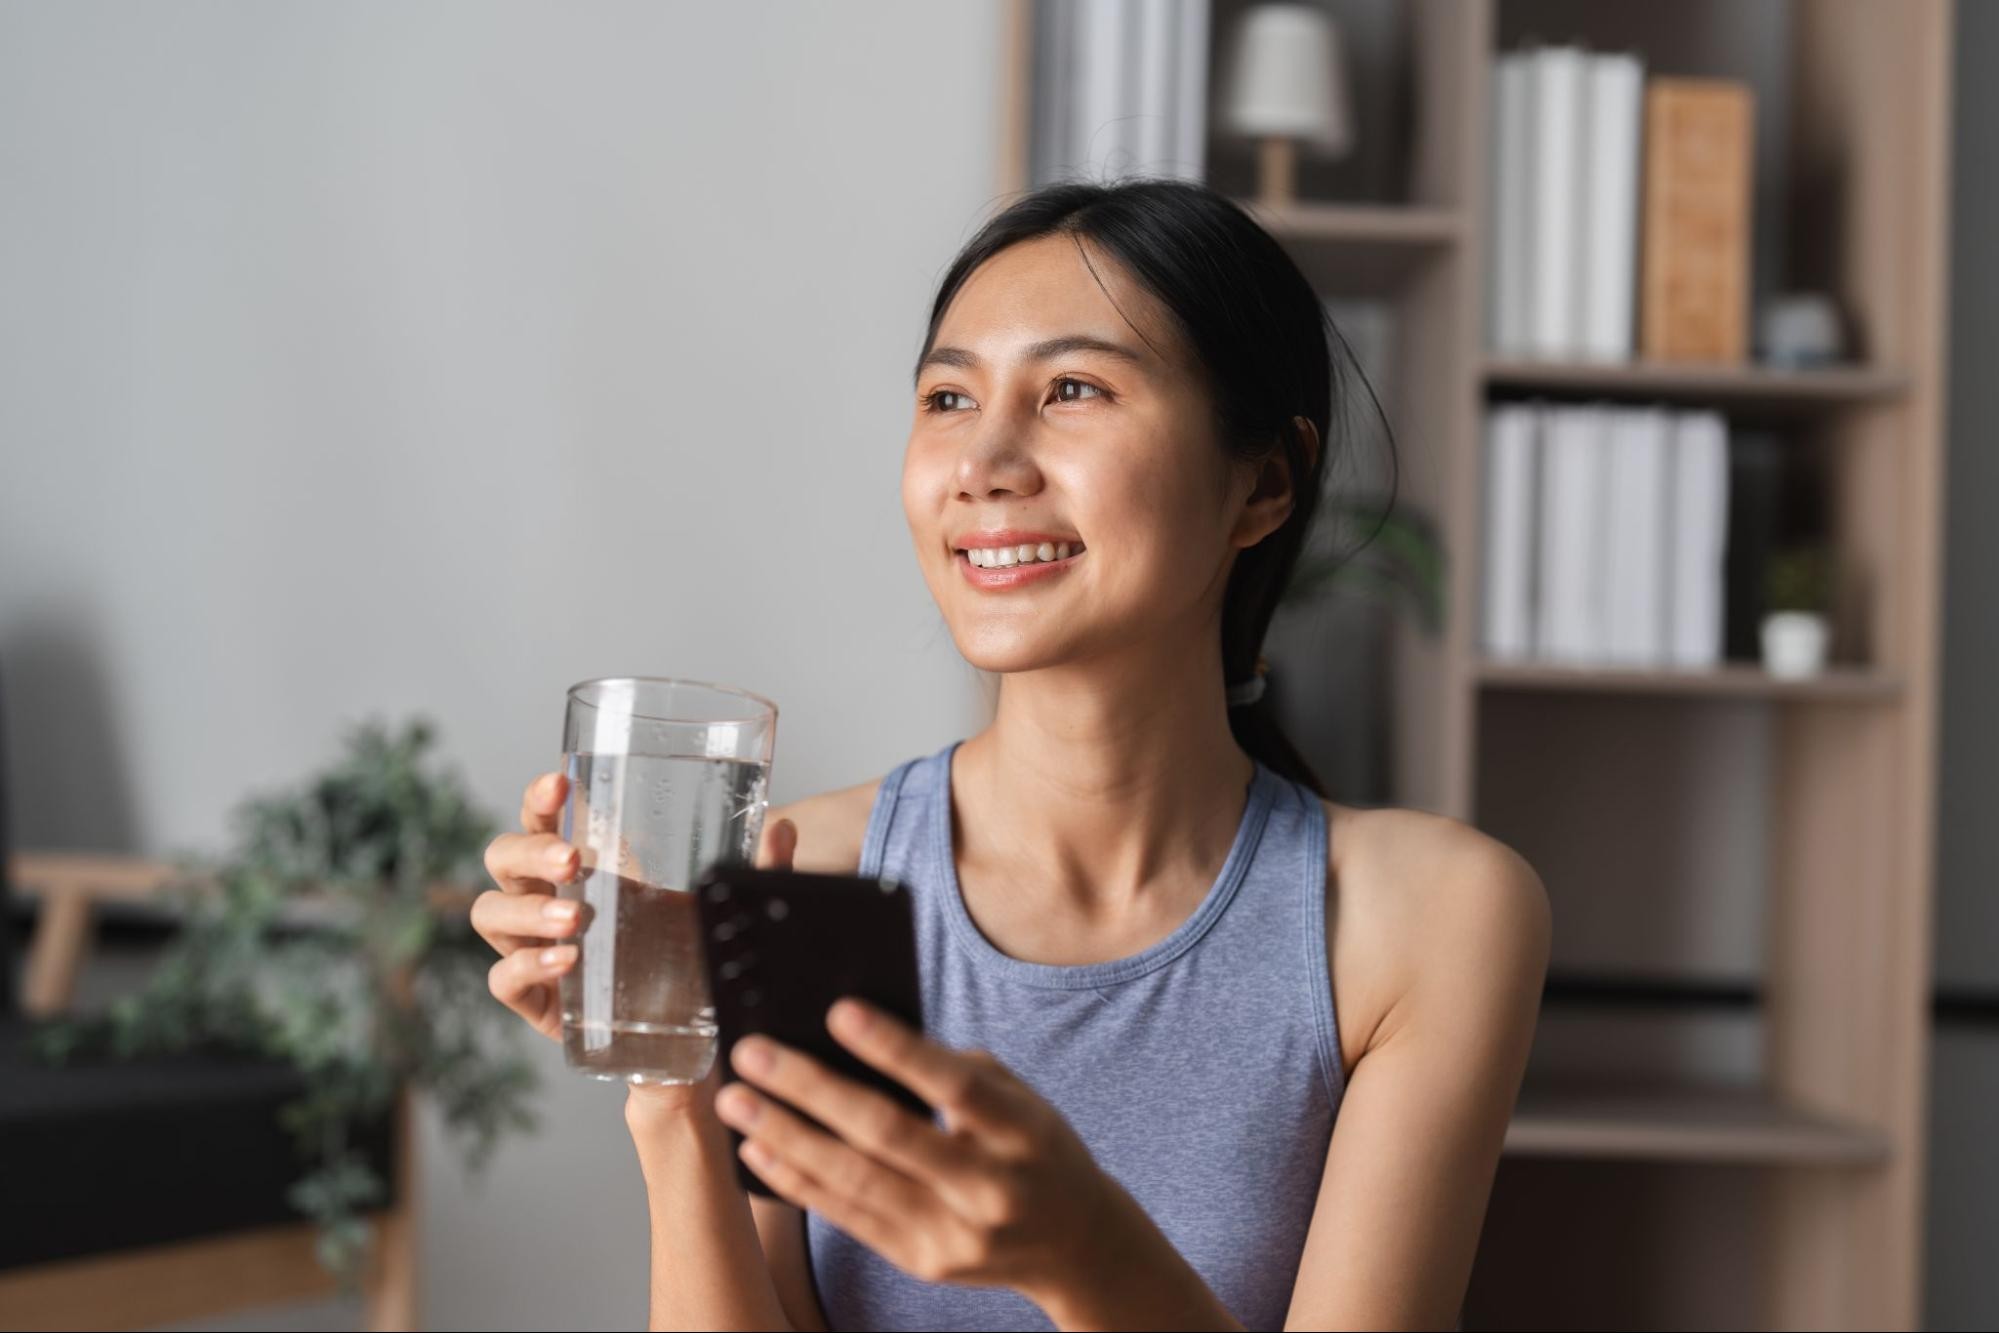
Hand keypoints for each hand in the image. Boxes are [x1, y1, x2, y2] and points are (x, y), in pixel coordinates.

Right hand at [471, 769, 797, 1117]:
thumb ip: (755, 871)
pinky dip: (528, 966)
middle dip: (530, 851)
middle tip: (573, 861)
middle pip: (503, 858)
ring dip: (526, 911)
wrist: (692, 1048)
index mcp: (583, 866)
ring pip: (490, 913)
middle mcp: (546, 900)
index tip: (560, 783)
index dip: (540, 798)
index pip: (543, 818)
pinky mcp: (537, 1003)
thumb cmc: (691, 960)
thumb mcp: (724, 911)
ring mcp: (533, 950)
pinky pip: (505, 979)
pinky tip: (566, 962)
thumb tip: (781, 827)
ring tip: (575, 921)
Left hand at [711, 997, 1125, 1298]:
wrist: (1076, 1245)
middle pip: (887, 1134)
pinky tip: (760, 1149)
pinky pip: (847, 1218)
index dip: (894, 1048)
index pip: (952, 1084)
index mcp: (1023, 1132)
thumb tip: (867, 1037)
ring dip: (786, 1135)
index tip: (839, 1012)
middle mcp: (989, 1188)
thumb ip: (957, 1070)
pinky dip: (797, 1182)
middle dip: (810, 1089)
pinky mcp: (922, 1262)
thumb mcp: (1021, 1099)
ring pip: (854, 1180)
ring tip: (737, 1099)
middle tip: (754, 1053)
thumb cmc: (1036, 1150)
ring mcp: (953, 1233)